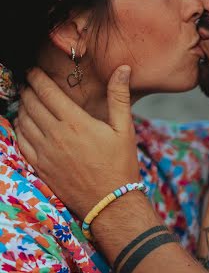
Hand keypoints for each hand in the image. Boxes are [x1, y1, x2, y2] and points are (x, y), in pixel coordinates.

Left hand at [15, 66, 138, 219]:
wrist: (111, 203)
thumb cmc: (121, 166)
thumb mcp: (125, 129)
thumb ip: (119, 96)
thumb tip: (123, 68)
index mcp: (76, 122)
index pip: (47, 91)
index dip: (36, 77)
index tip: (33, 71)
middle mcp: (56, 135)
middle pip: (31, 103)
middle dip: (27, 89)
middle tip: (29, 83)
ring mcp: (45, 152)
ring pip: (23, 121)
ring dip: (22, 107)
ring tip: (26, 101)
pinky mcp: (41, 167)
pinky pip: (21, 142)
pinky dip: (18, 129)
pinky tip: (23, 124)